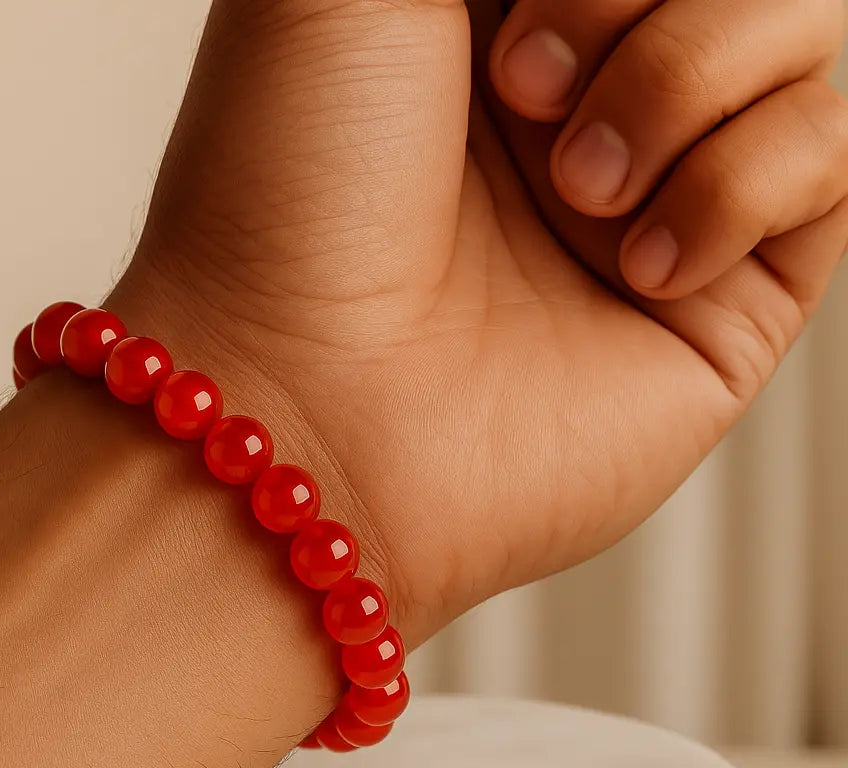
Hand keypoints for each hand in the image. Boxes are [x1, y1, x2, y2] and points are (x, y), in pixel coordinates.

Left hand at [109, 0, 846, 643]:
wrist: (308, 409)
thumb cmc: (292, 197)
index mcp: (494, 16)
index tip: (496, 19)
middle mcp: (586, 100)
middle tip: (525, 91)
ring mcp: (660, 197)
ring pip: (802, 34)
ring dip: (683, 80)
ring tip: (578, 186)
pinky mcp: (724, 300)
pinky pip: (826, 160)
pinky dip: (737, 186)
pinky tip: (636, 266)